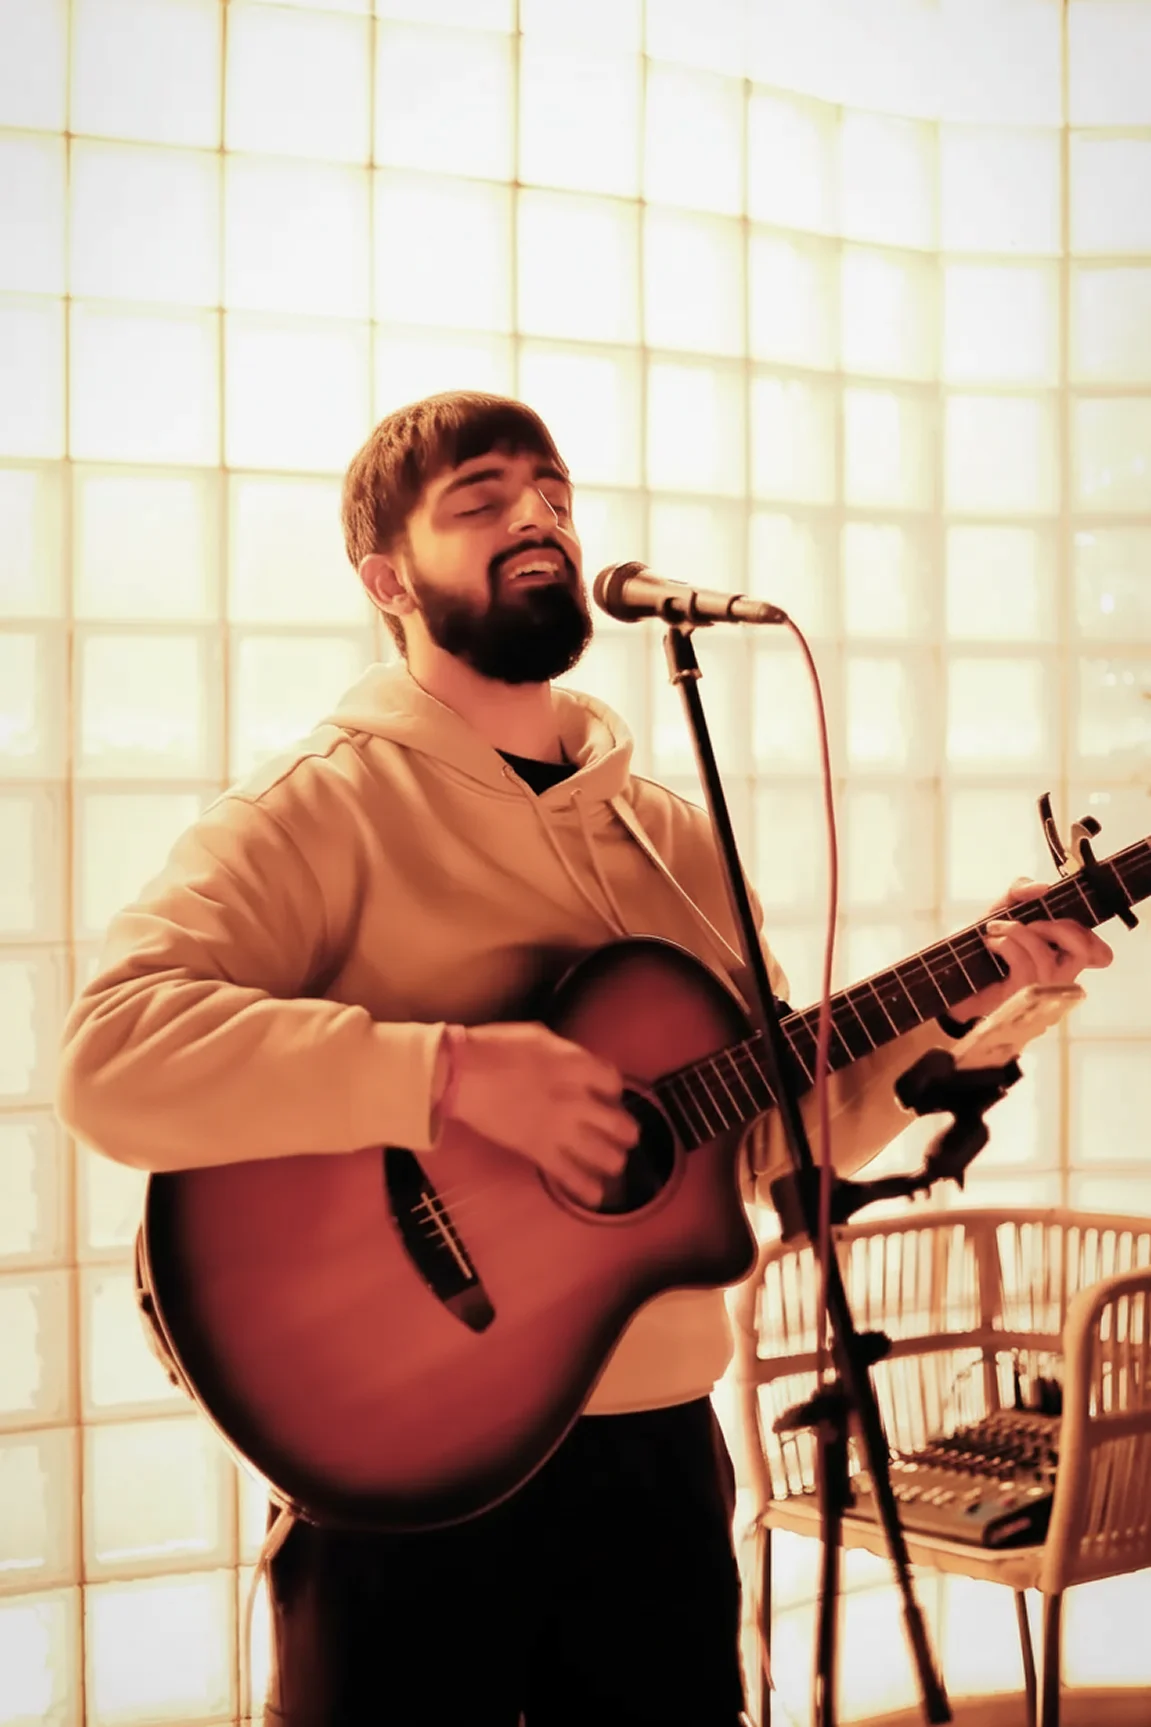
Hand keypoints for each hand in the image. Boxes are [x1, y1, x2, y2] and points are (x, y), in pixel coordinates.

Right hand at [443, 1022, 638, 1207]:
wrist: (462, 1074)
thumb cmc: (495, 1047)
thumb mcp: (540, 1036)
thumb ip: (567, 1053)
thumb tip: (580, 1065)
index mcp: (577, 1066)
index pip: (613, 1082)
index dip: (613, 1089)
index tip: (606, 1094)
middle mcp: (576, 1100)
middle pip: (619, 1124)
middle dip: (626, 1131)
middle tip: (623, 1134)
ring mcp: (559, 1129)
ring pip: (604, 1154)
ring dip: (613, 1159)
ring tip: (612, 1161)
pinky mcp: (538, 1150)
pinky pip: (569, 1175)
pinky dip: (586, 1189)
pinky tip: (596, 1196)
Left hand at [957, 876, 1113, 1021]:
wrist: (949, 977)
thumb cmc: (981, 947)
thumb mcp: (1001, 910)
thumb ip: (1020, 891)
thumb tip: (1043, 887)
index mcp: (1060, 957)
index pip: (1099, 954)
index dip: (1090, 937)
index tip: (1058, 920)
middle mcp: (1057, 977)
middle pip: (1083, 952)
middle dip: (1056, 927)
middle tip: (1029, 922)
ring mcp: (1040, 991)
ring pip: (1046, 957)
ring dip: (1018, 932)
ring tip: (995, 928)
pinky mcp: (1019, 998)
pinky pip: (1023, 965)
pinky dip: (1004, 944)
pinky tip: (990, 943)